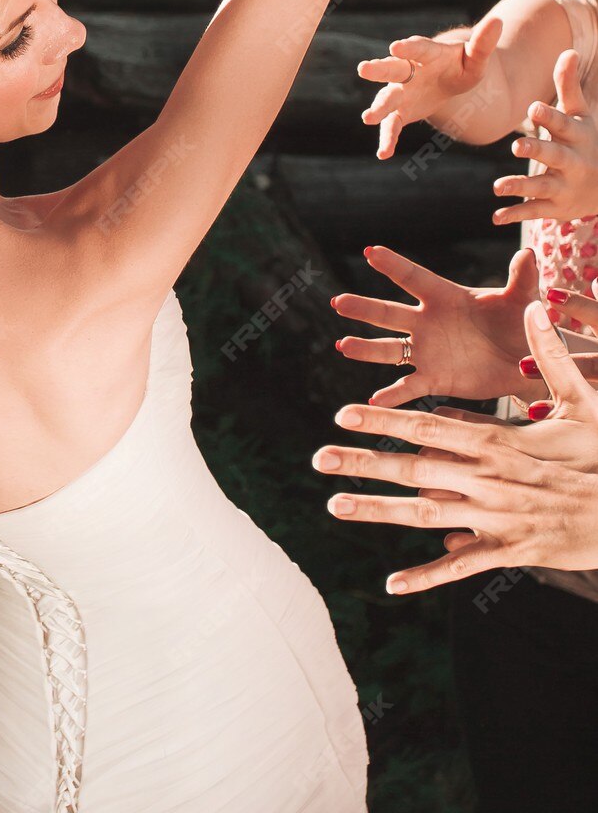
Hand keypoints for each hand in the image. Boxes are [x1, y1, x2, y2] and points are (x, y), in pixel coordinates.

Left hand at [314, 299, 597, 591]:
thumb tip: (536, 306)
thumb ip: (551, 356)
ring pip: (427, 516)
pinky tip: (392, 584)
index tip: (344, 413)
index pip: (429, 427)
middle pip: (414, 470)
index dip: (384, 420)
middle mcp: (488, 482)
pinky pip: (461, 567)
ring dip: (378, 512)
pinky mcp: (509, 554)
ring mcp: (496, 521)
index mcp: (498, 444)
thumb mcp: (584, 402)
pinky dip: (426, 576)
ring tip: (335, 506)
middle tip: (318, 458)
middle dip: (364, 463)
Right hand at [332, 244, 541, 404]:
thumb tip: (528, 254)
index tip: (370, 251)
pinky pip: (409, 387)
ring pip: (390, 348)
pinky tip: (374, 403)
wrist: (526, 362)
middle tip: (338, 302)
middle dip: (363, 308)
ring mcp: (428, 351)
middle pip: (389, 312)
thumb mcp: (522, 300)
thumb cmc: (521, 323)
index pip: (414, 277)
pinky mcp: (435, 378)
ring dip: (366, 348)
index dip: (394, 265)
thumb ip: (521, 279)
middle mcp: (428, 322)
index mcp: (445, 297)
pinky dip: (392, 396)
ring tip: (343, 346)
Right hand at [357, 15, 502, 157]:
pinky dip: (387, 138)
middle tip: (363, 69)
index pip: (418, 49)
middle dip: (378, 69)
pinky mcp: (402, 111)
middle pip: (392, 69)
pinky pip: (393, 125)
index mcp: (427, 54)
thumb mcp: (476, 57)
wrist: (446, 78)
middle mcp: (408, 71)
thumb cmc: (461, 64)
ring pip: (387, 97)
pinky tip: (384, 154)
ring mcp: (402, 91)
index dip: (408, 48)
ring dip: (378, 108)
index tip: (396, 47)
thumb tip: (498, 20)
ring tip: (367, 118)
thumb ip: (484, 42)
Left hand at [490, 49, 597, 225]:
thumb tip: (567, 50)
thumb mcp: (581, 115)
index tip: (533, 107)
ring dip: (520, 186)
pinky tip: (495, 216)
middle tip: (517, 145)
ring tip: (497, 186)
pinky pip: (534, 211)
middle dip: (538, 151)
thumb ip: (568, 86)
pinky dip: (516, 214)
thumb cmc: (586, 139)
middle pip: (555, 156)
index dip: (550, 116)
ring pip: (542, 186)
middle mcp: (572, 162)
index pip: (563, 124)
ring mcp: (564, 186)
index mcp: (576, 136)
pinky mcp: (555, 207)